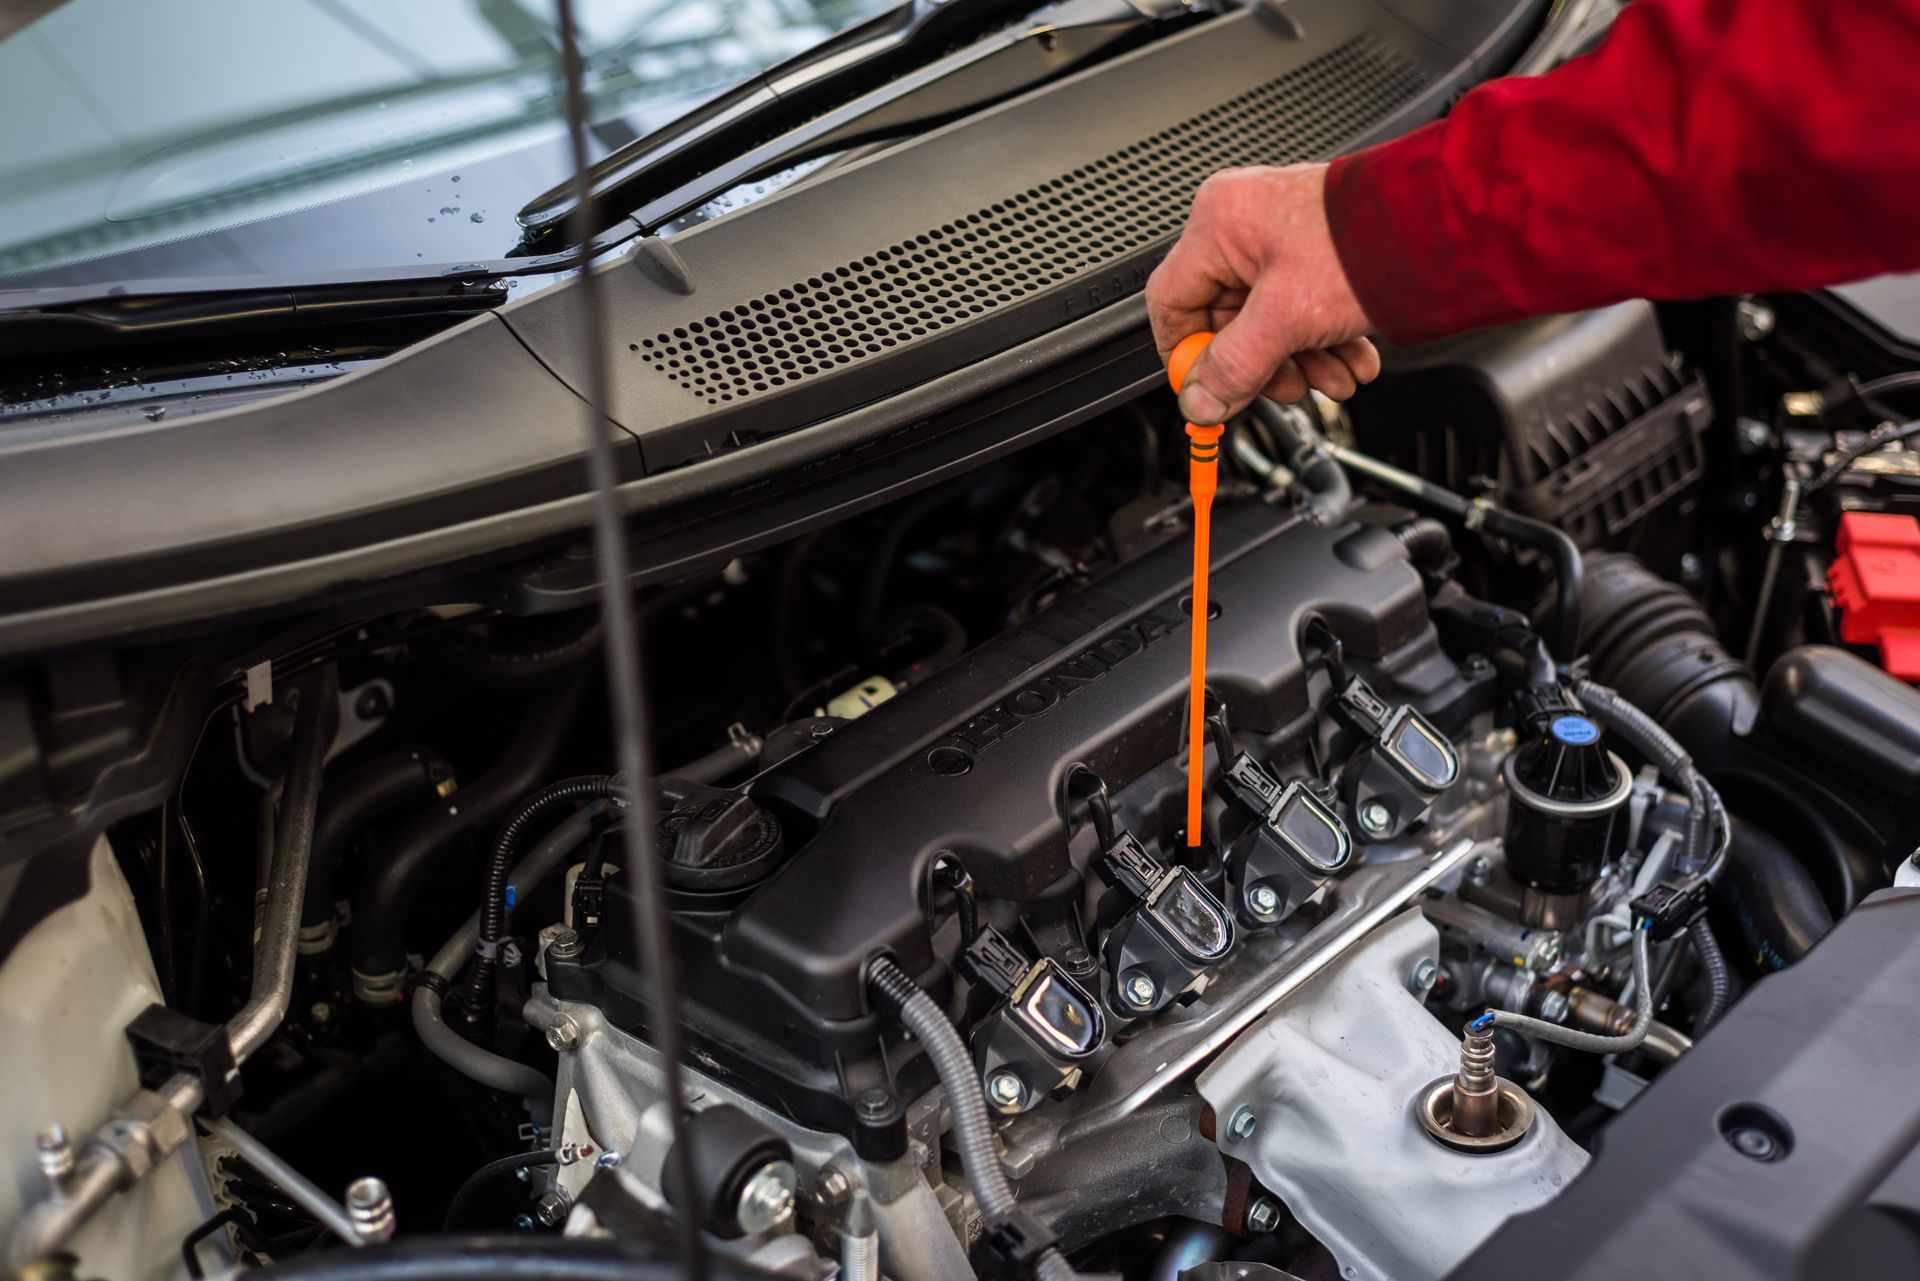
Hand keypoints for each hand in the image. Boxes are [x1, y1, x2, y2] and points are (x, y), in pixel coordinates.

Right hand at [1147, 164, 1378, 424]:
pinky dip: (1325, 339)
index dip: (1186, 355)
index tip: (1207, 390)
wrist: (1441, 223)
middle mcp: (1244, 222)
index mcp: (1218, 223)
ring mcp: (1282, 234)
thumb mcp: (1284, 319)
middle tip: (1289, 389)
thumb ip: (1233, 367)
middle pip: (1228, 318)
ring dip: (1302, 359)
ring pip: (1270, 318)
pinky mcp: (1317, 249)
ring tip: (1335, 380)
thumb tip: (1200, 402)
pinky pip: (1302, 305)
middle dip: (1266, 364)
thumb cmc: (1364, 242)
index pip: (1172, 302)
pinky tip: (1352, 360)